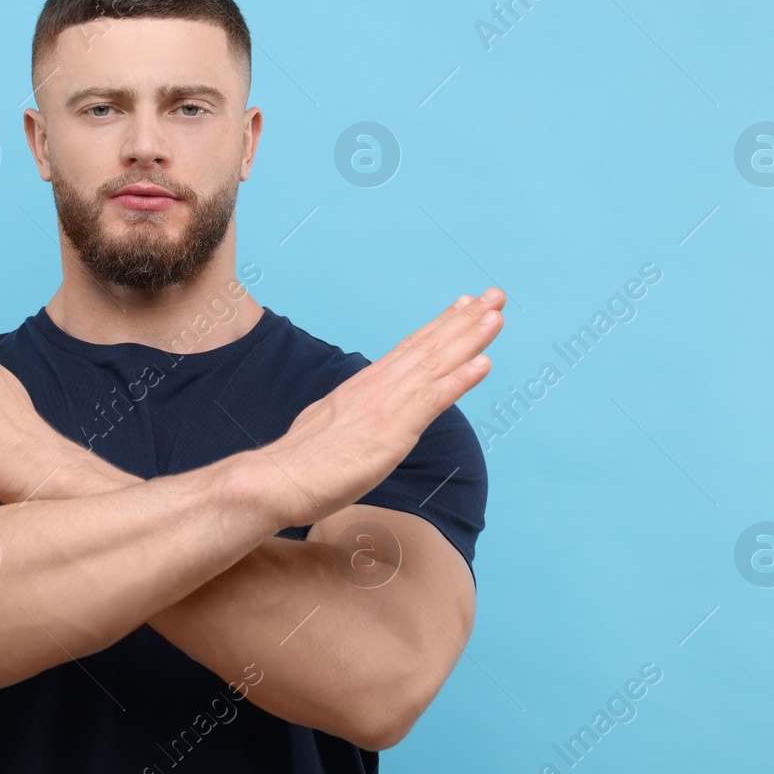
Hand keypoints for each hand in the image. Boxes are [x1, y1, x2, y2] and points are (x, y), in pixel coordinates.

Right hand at [256, 288, 505, 529]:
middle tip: (495, 294)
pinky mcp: (392, 430)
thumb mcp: (328, 429)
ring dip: (470, 337)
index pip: (409, 349)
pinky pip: (434, 400)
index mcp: (363, 387)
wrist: (277, 479)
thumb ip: (350, 419)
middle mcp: (377, 387)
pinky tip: (484, 363)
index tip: (463, 305)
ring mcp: (386, 405)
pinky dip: (461, 379)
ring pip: (436, 363)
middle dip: (465, 320)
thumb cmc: (299, 465)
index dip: (439, 327)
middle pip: (428, 346)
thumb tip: (359, 422)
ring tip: (497, 313)